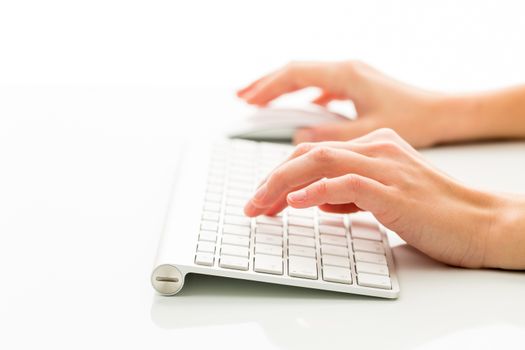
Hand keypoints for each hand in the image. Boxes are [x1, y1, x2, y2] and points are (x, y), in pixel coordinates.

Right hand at [237, 61, 446, 147]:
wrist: (446, 113)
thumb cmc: (416, 119)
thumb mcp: (368, 132)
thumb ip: (330, 135)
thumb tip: (299, 137)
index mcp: (346, 75)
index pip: (295, 76)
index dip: (268, 88)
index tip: (247, 101)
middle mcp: (347, 71)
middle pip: (295, 72)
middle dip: (267, 85)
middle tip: (243, 97)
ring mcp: (353, 78)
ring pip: (307, 79)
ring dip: (284, 90)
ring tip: (262, 102)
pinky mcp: (359, 88)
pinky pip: (322, 89)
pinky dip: (304, 98)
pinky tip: (302, 110)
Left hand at [244, 128, 524, 268]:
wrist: (478, 222)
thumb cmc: (432, 211)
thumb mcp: (382, 196)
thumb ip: (349, 192)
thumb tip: (314, 200)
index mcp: (374, 145)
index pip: (314, 152)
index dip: (281, 173)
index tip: (262, 197)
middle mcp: (376, 148)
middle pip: (309, 153)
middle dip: (272, 178)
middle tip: (252, 205)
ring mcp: (385, 166)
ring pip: (320, 161)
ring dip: (282, 184)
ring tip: (261, 205)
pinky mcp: (393, 190)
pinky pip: (346, 183)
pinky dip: (316, 192)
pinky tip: (295, 203)